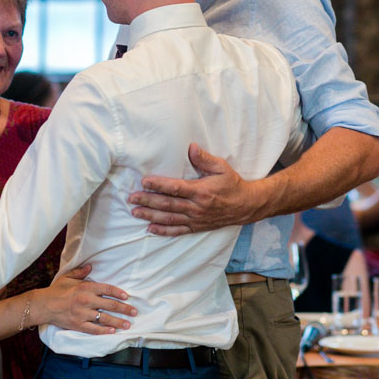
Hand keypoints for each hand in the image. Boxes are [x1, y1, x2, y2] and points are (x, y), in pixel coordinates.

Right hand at [34, 264, 135, 333]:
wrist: (43, 305)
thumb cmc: (55, 290)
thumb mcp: (67, 277)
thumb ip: (80, 272)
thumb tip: (91, 267)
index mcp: (85, 287)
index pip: (107, 289)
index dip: (118, 292)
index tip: (127, 296)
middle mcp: (86, 300)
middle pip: (110, 304)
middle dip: (124, 308)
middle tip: (134, 312)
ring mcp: (82, 313)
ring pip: (104, 318)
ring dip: (118, 321)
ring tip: (128, 324)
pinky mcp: (78, 324)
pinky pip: (94, 329)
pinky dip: (104, 330)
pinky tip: (113, 331)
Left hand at [129, 143, 261, 235]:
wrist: (246, 206)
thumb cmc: (232, 184)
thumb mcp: (222, 167)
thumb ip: (205, 158)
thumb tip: (191, 147)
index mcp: (201, 191)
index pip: (175, 188)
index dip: (159, 185)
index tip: (144, 181)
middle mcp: (196, 207)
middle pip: (168, 205)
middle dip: (148, 202)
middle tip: (131, 198)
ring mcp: (196, 219)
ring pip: (169, 219)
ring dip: (150, 216)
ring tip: (135, 212)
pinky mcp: (197, 227)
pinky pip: (177, 231)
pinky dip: (163, 231)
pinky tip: (150, 229)